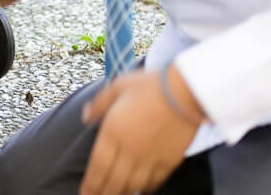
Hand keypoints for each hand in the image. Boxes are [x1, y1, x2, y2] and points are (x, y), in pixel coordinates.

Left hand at [79, 69, 201, 194]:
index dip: (91, 184)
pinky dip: (145, 189)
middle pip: (114, 181)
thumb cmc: (150, 86)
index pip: (98, 166)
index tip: (85, 193)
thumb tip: (85, 117)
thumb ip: (99, 103)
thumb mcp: (118, 86)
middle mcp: (130, 150)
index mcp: (113, 132)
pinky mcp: (169, 162)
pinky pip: (154, 182)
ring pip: (133, 185)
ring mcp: (150, 158)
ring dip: (123, 193)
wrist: (186, 93)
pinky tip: (141, 190)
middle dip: (103, 193)